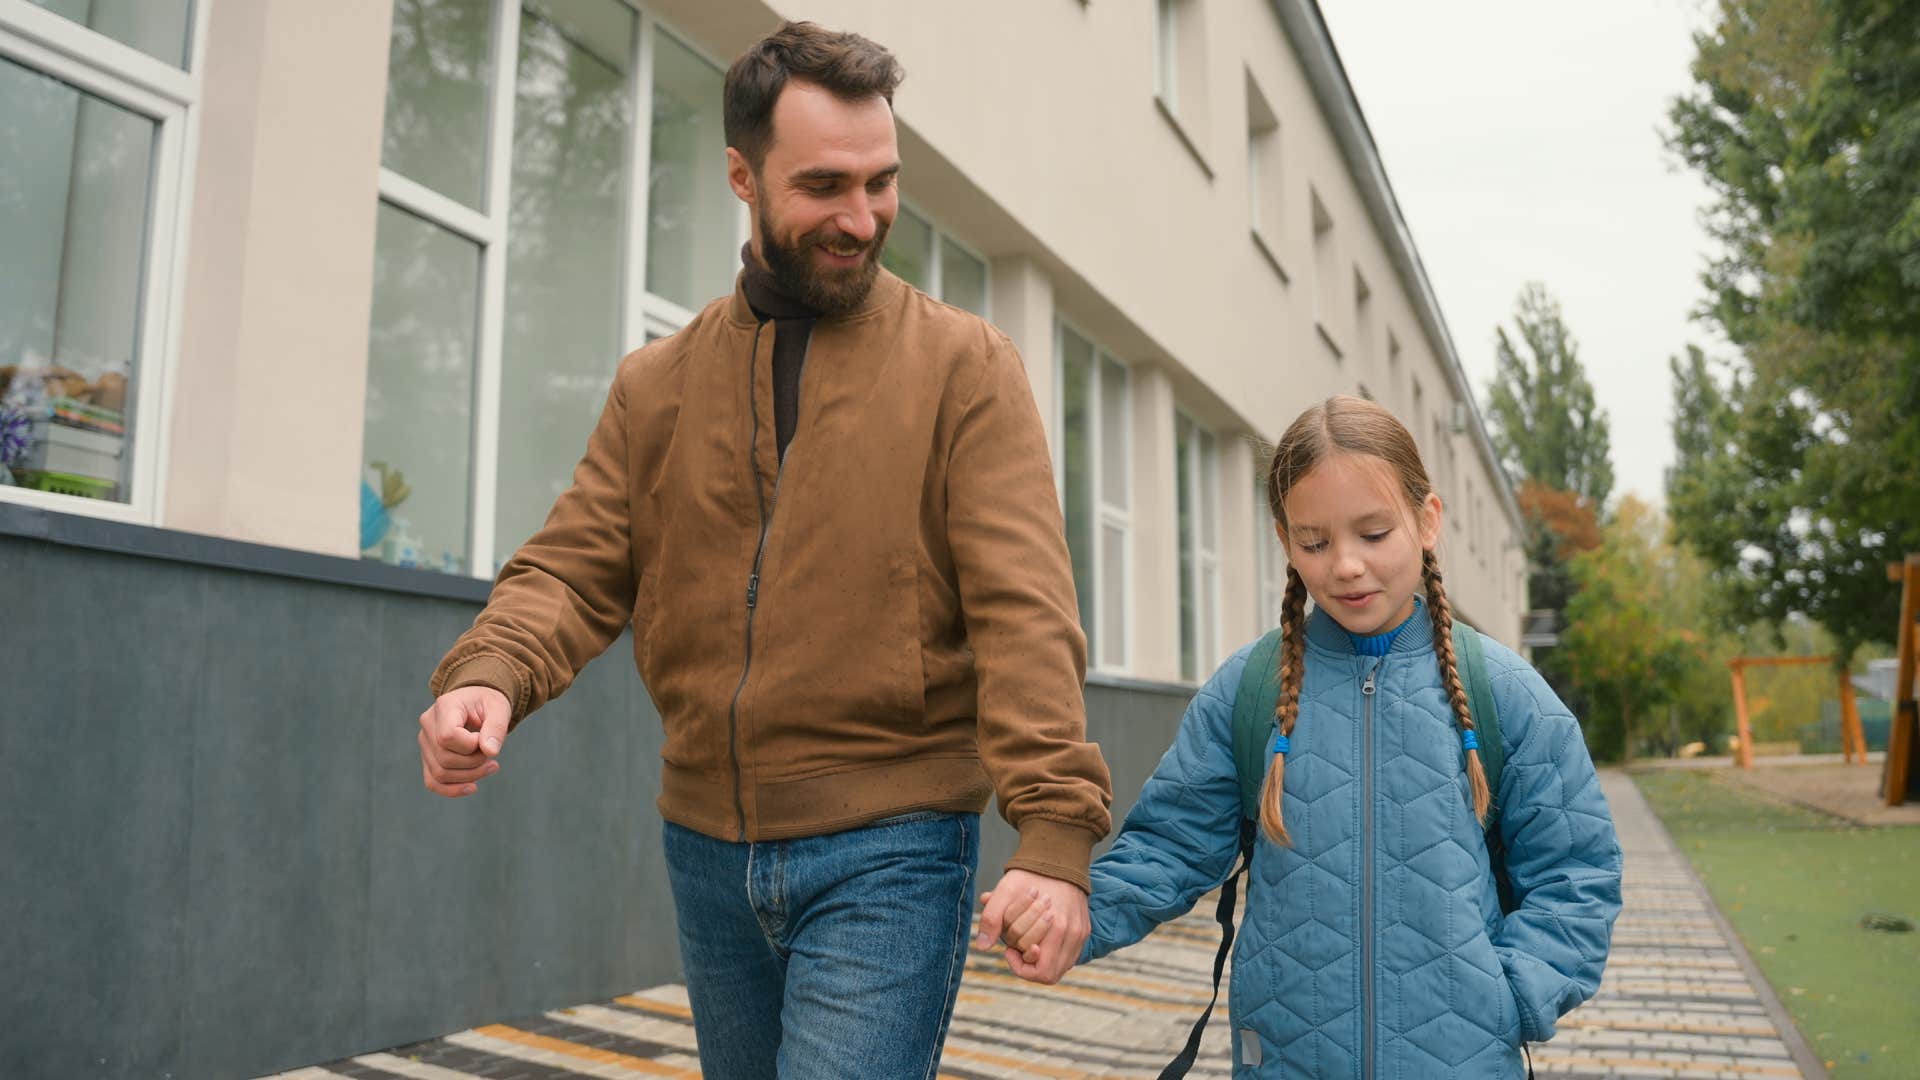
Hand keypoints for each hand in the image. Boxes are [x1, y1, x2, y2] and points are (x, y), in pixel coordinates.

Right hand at [418, 685, 509, 796]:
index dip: (471, 746)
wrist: (477, 702)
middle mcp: (428, 724)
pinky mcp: (428, 757)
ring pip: (440, 773)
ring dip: (469, 776)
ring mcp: (425, 742)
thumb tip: (490, 752)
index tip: (485, 738)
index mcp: (444, 707)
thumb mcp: (499, 708)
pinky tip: (472, 787)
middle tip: (491, 754)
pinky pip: (433, 782)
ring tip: (490, 766)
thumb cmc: (488, 703)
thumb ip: (496, 727)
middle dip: (474, 763)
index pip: (448, 737)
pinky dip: (452, 789)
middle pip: (445, 758)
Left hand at [974, 869, 1088, 983]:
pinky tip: (1040, 939)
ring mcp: (1081, 933)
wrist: (1058, 856)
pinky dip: (1053, 955)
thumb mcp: (1005, 890)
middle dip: (1028, 961)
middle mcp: (1073, 933)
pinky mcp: (1084, 930)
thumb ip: (991, 918)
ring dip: (1042, 960)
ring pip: (1062, 968)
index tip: (1009, 948)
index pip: (1040, 972)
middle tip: (1017, 943)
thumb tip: (983, 946)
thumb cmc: (1030, 874)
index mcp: (1057, 927)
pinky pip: (1070, 956)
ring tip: (1029, 940)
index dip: (1019, 965)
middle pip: (1050, 974)